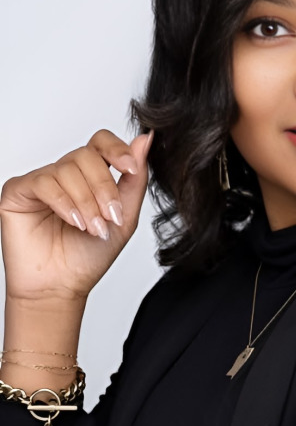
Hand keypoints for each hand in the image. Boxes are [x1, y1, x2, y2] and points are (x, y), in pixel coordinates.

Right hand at [0, 129, 152, 302]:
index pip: (103, 142)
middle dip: (104, 188)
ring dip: (86, 201)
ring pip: (67, 169)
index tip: (131, 168)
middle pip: (87, 155)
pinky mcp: (19, 190)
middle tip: (110, 215)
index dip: (118, 149)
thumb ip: (136, 178)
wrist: (62, 285)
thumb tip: (145, 140)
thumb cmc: (90, 253)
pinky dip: (64, 202)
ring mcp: (42, 179)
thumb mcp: (125, 214)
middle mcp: (67, 172)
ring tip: (92, 227)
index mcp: (92, 174)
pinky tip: (73, 221)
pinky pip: (44, 182)